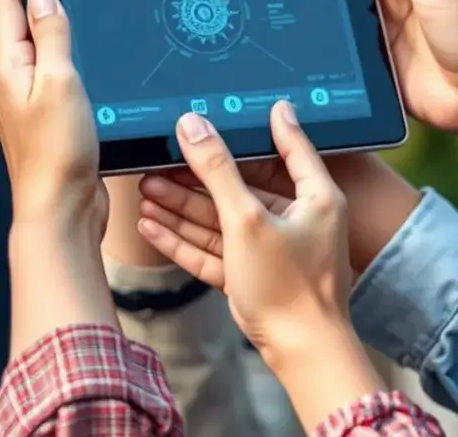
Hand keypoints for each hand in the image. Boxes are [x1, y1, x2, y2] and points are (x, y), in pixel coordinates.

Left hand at [0, 0, 114, 353]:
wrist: (59, 217)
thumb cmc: (56, 155)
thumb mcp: (57, 84)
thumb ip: (50, 38)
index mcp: (10, 69)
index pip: (9, 4)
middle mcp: (11, 84)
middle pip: (15, 23)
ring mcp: (25, 105)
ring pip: (30, 48)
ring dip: (35, 17)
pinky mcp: (42, 125)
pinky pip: (45, 74)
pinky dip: (52, 51)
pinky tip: (61, 52)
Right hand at [138, 104, 383, 430]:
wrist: (302, 355)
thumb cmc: (292, 286)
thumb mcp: (247, 217)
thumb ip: (217, 170)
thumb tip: (193, 126)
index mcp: (313, 198)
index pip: (292, 148)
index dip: (274, 124)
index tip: (265, 101)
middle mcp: (293, 219)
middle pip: (237, 185)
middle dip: (194, 174)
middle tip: (161, 155)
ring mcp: (268, 249)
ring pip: (217, 218)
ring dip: (180, 205)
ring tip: (144, 188)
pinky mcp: (249, 275)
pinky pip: (211, 248)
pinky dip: (182, 238)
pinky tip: (151, 226)